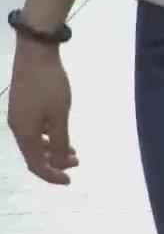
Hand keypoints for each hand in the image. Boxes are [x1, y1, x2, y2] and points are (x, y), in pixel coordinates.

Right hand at [8, 43, 78, 184]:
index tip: (69, 181)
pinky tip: (59, 131)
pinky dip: (47, 136)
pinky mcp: (21, 105)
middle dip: (55, 162)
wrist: (35, 52)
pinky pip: (33, 130)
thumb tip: (56, 165)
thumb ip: (58, 142)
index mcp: (24, 133)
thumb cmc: (49, 85)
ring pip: (34, 142)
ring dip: (52, 149)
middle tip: (77, 162)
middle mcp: (17, 128)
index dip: (52, 176)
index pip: (36, 165)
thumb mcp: (59, 116)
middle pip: (34, 155)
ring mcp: (18, 116)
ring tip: (72, 150)